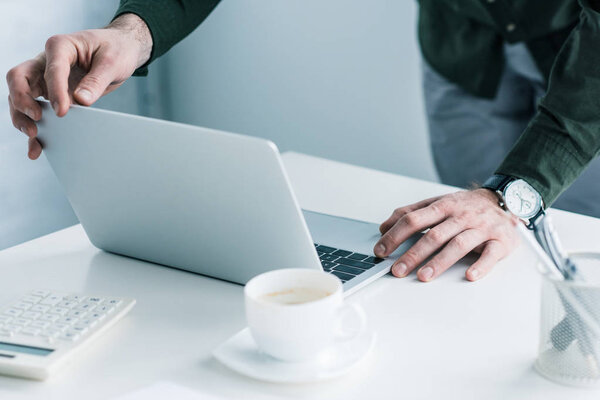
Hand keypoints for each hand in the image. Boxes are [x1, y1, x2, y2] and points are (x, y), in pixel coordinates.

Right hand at [6, 13, 152, 159]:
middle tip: (37, 120)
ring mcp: (45, 78)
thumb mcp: (111, 63)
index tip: (62, 112)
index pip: (51, 70)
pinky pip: (35, 109)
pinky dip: (34, 126)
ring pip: (21, 96)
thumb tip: (81, 100)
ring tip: (34, 136)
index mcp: (60, 46)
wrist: (120, 49)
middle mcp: (46, 61)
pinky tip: (37, 145)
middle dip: (22, 101)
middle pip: (19, 80)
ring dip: (22, 117)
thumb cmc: (115, 50)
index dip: (54, 92)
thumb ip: (96, 81)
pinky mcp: (51, 94)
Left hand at [374, 188, 519, 281]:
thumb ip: (410, 213)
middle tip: (397, 270)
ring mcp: (481, 228)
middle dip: (413, 254)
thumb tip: (384, 227)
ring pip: (458, 244)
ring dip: (440, 262)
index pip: (413, 219)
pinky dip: (481, 265)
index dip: (395, 235)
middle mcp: (461, 216)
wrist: (505, 200)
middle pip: (434, 235)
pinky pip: (490, 254)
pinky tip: (470, 275)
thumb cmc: (466, 206)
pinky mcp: (500, 240)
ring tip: (423, 276)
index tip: (381, 250)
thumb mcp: (437, 203)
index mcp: (442, 206)